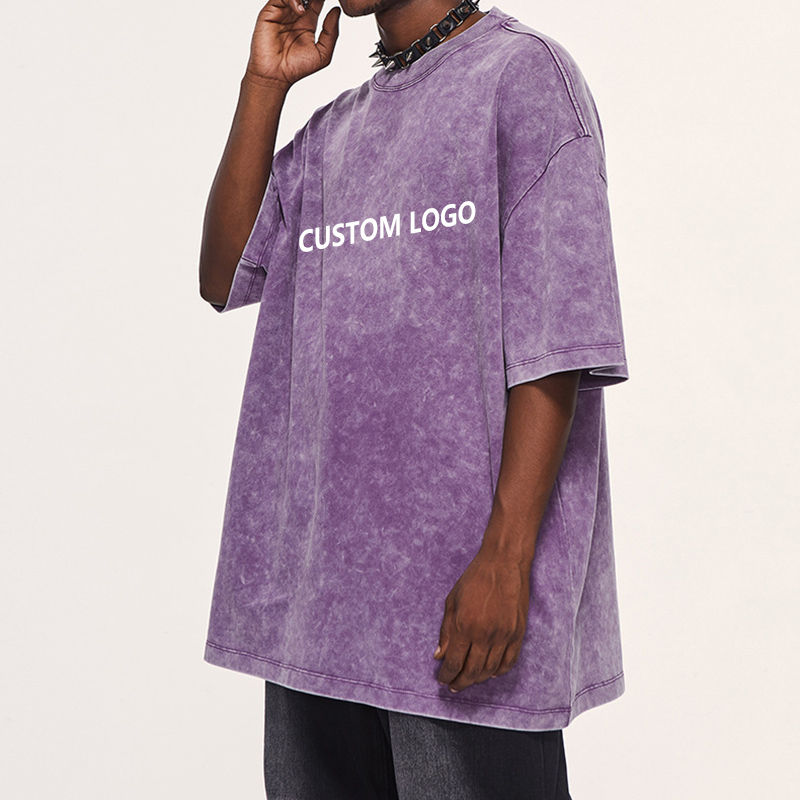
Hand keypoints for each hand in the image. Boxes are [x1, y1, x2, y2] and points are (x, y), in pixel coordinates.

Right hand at [244, 0, 340, 88]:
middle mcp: (295, 14)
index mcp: (308, 22)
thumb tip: (337, 10)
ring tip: (311, 3)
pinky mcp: (270, 12)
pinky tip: (300, 11)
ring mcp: (283, 12)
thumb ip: (331, 33)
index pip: (317, 1)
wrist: (276, 76)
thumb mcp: (323, 54)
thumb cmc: (297, 68)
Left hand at [434, 547, 531, 691]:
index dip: (446, 674)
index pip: (454, 662)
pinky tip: (490, 673)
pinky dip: (499, 671)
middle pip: (472, 671)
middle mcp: (485, 634)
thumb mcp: (452, 601)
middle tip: (453, 685)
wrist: (504, 563)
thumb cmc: (475, 578)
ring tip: (469, 680)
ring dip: (477, 679)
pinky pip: (509, 661)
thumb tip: (440, 655)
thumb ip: (446, 630)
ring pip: (490, 670)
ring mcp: (504, 635)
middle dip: (460, 682)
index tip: (442, 678)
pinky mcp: (518, 633)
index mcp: (465, 625)